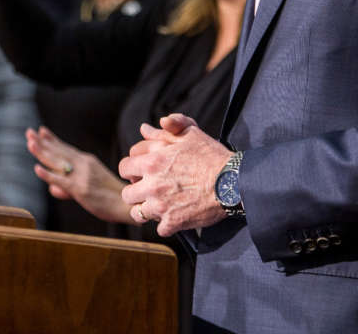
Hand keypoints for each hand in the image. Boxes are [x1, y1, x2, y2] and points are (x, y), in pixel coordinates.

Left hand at [26, 127, 132, 224]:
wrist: (127, 203)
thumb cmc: (110, 196)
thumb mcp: (89, 186)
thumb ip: (69, 186)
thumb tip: (52, 189)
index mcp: (87, 161)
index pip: (66, 148)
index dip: (52, 139)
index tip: (40, 130)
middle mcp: (84, 164)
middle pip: (59, 151)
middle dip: (42, 142)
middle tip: (29, 132)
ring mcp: (81, 175)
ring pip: (57, 161)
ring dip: (42, 152)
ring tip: (30, 143)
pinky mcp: (80, 189)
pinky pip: (61, 180)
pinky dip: (47, 174)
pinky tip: (36, 168)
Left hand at [118, 114, 231, 237]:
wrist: (232, 182)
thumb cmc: (212, 156)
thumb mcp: (191, 134)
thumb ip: (167, 128)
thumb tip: (145, 128)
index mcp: (152, 161)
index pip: (125, 166)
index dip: (134, 168)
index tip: (143, 171)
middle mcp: (152, 184)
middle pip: (127, 193)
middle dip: (137, 191)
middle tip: (150, 189)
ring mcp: (160, 206)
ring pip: (137, 214)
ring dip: (147, 210)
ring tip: (159, 205)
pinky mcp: (172, 222)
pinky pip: (159, 229)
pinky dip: (167, 225)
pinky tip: (176, 216)